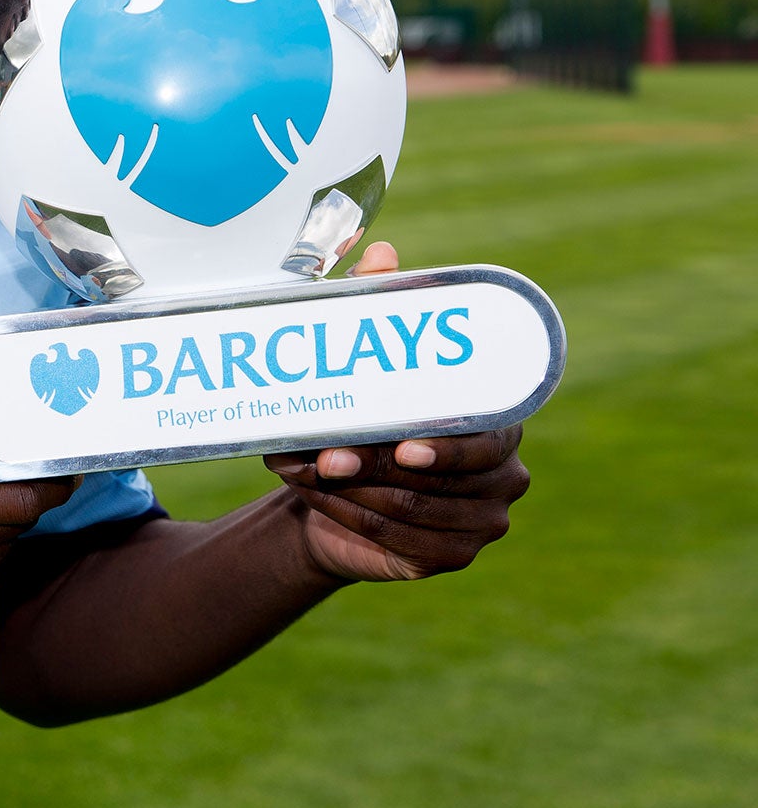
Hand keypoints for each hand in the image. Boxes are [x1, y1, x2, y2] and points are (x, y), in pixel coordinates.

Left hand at [263, 241, 530, 583]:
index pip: (486, 438)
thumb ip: (373, 301)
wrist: (327, 487)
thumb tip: (380, 252)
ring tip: (305, 469)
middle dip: (374, 467)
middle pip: (439, 479)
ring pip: (411, 509)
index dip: (445, 446)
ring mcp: (483, 520)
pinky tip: (320, 498)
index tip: (404, 447)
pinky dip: (350, 518)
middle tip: (324, 458)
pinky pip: (398, 539)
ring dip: (350, 491)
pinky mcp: (450, 555)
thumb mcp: (359, 351)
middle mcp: (504, 473)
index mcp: (497, 418)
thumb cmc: (356, 408)